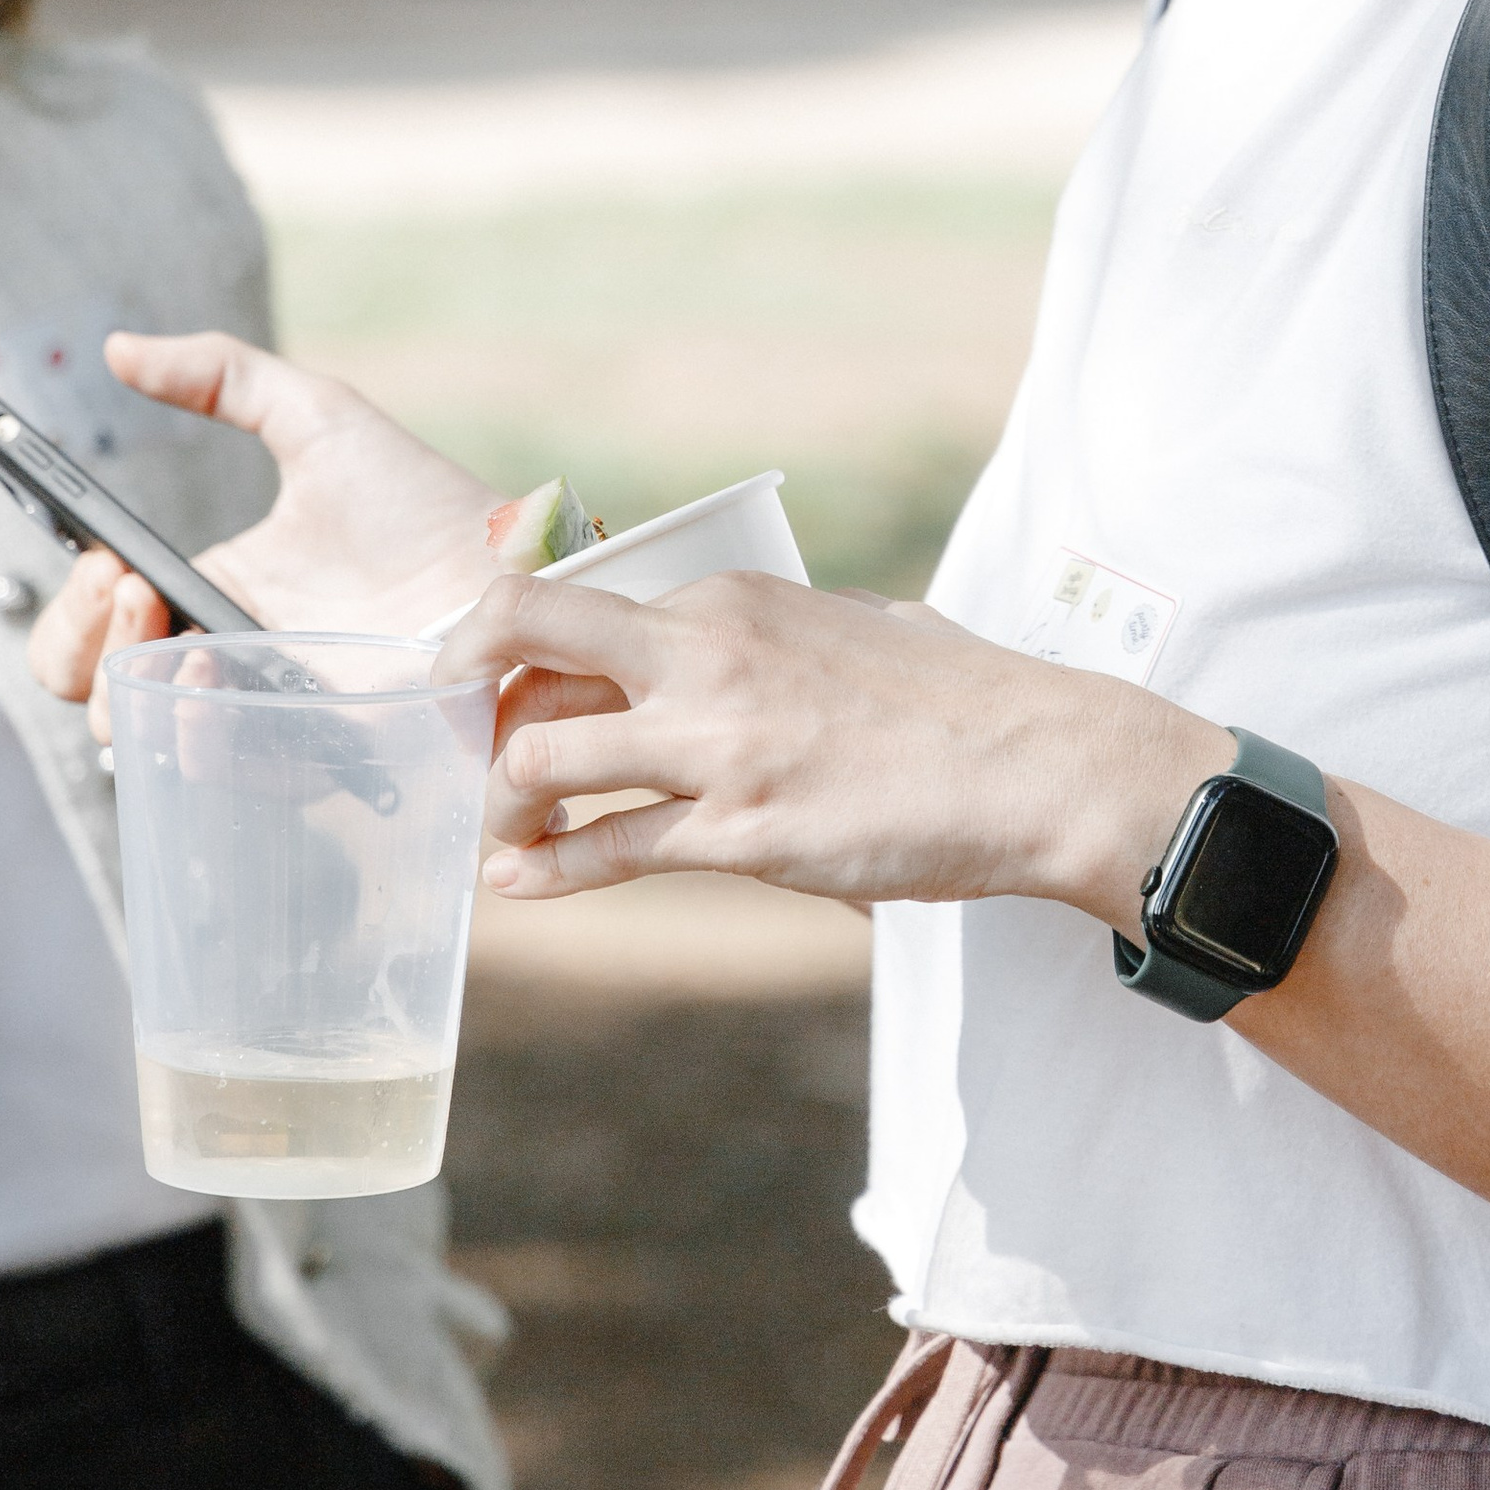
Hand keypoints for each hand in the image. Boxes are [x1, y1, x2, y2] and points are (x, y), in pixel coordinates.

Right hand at [30, 332, 496, 724]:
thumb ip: (222, 377)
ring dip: (142, 696)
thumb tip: (120, 348)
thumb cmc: (427, 502)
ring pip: (160, 740)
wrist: (516, 568)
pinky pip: (244, 775)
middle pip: (106, 691)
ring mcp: (275, 710)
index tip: (109, 567)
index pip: (101, 624)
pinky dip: (211, 743)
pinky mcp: (324, 753)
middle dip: (87, 651)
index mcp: (217, 591)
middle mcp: (234, 659)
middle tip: (130, 599)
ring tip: (185, 645)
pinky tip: (220, 687)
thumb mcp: (320, 420)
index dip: (80, 610)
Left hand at [440, 566, 1225, 923]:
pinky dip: (546, 876)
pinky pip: (607, 854)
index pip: (571, 604)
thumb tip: (729, 650)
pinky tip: (517, 887)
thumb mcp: (850, 624)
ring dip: (502, 803)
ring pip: (541, 758)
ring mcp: (719, 747)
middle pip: (521, 639)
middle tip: (452, 739)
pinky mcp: (744, 834)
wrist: (1037, 762)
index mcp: (729, 601)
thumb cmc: (958, 699)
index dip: (504, 643)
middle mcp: (705, 657)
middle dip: (461, 689)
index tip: (482, 680)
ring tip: (508, 833)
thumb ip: (771, 635)